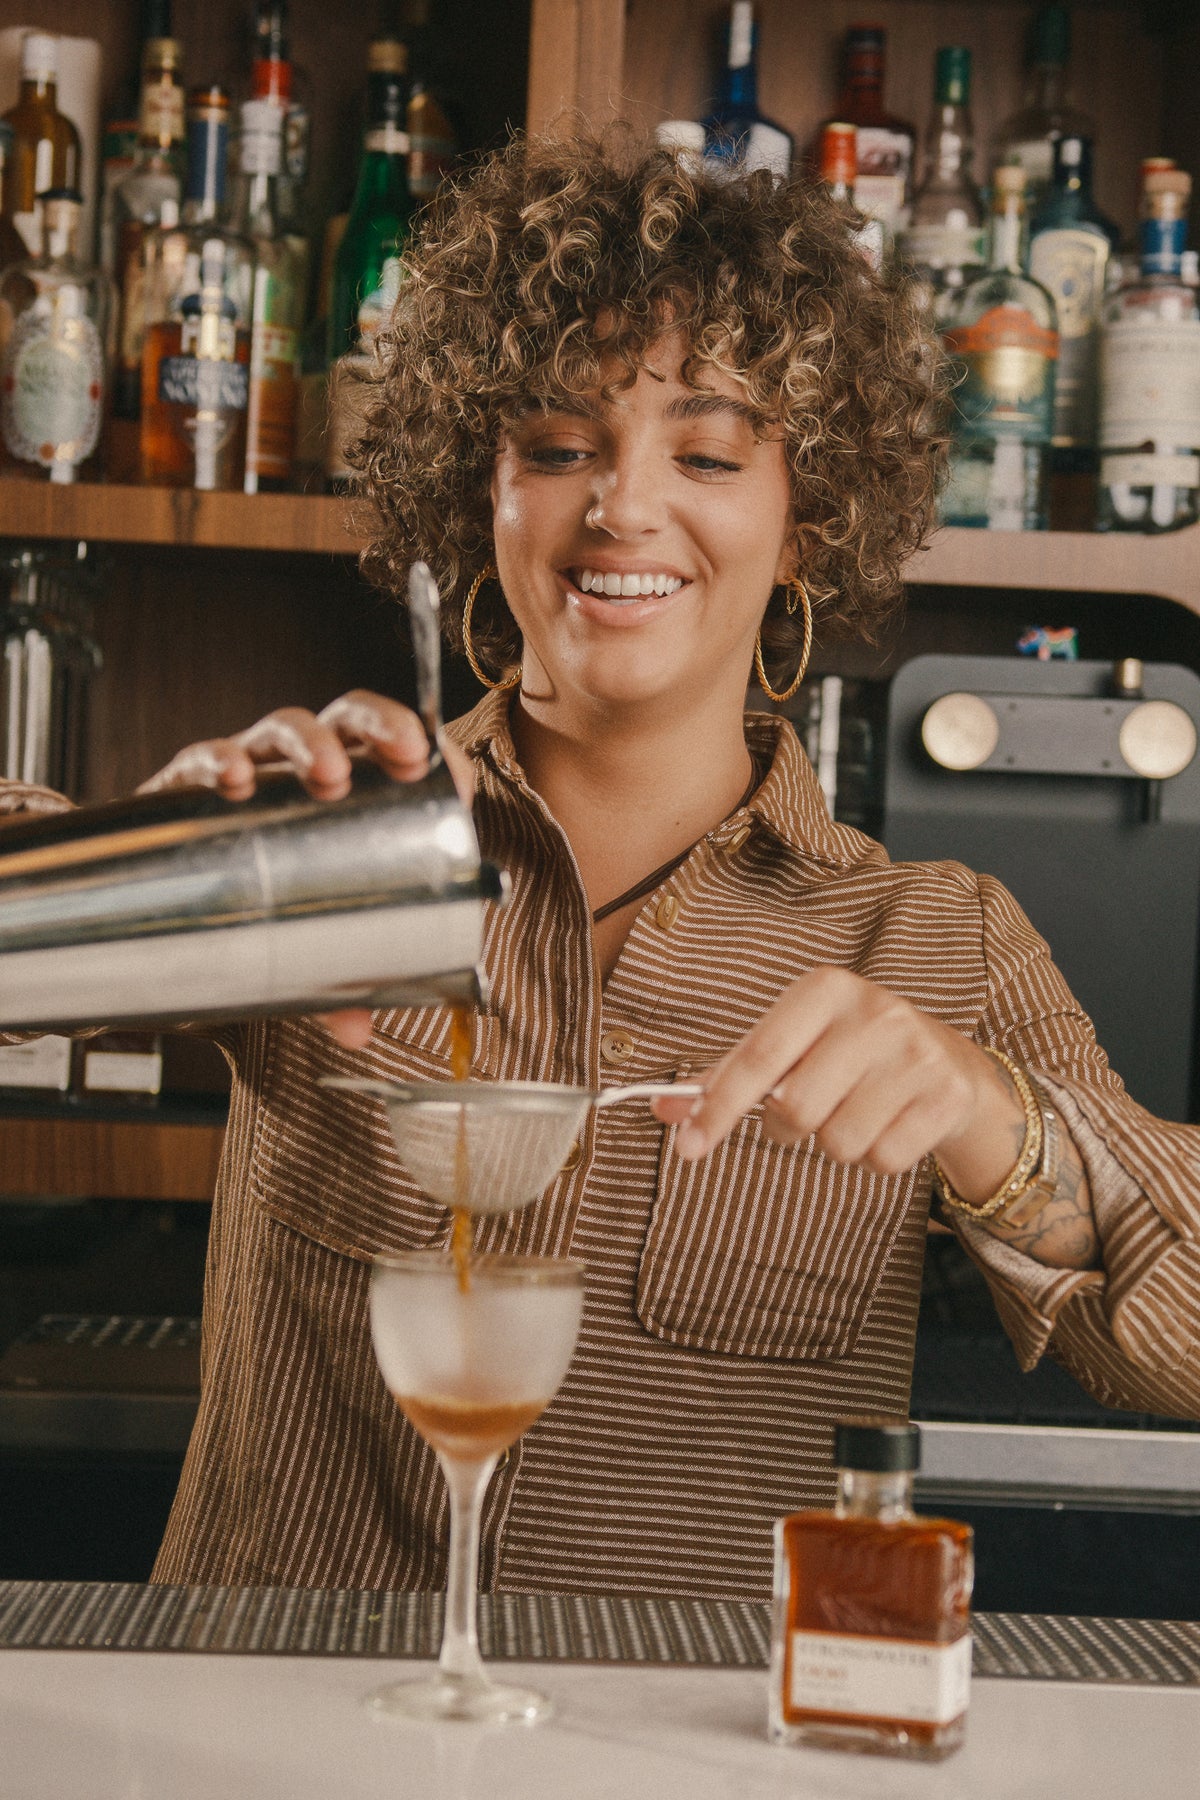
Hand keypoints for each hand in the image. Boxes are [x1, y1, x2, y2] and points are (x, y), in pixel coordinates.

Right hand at [138, 691, 475, 1049]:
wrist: (159, 904)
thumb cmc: (256, 903)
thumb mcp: (306, 943)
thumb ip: (332, 982)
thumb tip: (358, 1031)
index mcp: (348, 791)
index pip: (397, 748)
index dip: (430, 753)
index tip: (452, 781)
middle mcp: (300, 771)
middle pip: (349, 720)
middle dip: (383, 727)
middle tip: (405, 754)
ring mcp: (248, 770)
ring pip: (282, 729)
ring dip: (311, 742)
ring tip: (330, 772)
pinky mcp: (185, 784)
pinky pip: (201, 758)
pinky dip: (219, 759)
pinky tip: (233, 778)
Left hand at [652, 966, 1021, 1195]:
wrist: (950, 1063)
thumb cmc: (849, 1053)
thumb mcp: (794, 1045)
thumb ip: (729, 1075)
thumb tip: (662, 1108)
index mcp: (825, 988)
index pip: (758, 1056)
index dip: (718, 1107)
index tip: (688, 1146)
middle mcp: (875, 1012)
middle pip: (795, 1108)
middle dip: (787, 1128)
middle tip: (802, 1116)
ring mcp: (916, 1053)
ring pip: (838, 1142)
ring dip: (835, 1144)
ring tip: (856, 1110)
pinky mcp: (947, 1096)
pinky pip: (883, 1159)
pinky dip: (876, 1156)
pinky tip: (890, 1123)